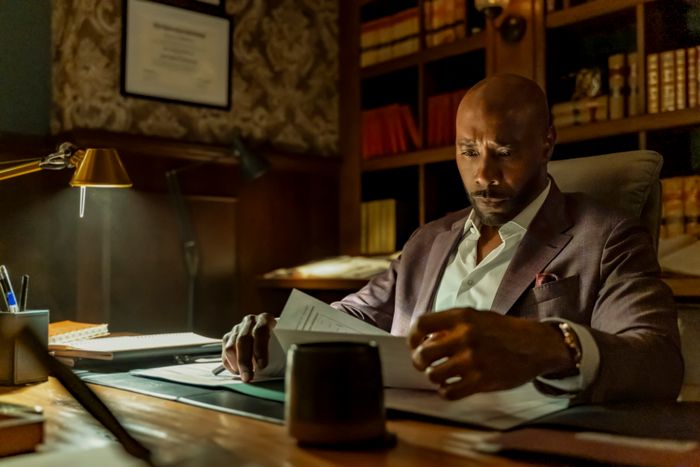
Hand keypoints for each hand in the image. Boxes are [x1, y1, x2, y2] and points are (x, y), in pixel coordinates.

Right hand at [221, 313, 276, 381]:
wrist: (271, 333)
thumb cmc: (278, 341)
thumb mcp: (282, 341)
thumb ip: (278, 350)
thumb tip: (274, 367)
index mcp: (265, 319)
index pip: (260, 332)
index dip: (260, 349)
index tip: (262, 366)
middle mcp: (250, 321)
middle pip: (243, 340)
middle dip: (245, 361)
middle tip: (248, 377)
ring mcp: (237, 328)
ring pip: (231, 347)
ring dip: (236, 365)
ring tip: (244, 376)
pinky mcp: (228, 337)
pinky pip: (225, 352)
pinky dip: (230, 364)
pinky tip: (238, 371)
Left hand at [408, 308, 571, 399]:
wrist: (535, 344)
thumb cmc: (503, 330)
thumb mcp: (476, 317)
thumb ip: (451, 325)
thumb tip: (425, 339)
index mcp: (461, 317)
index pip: (421, 324)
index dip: (413, 337)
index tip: (415, 344)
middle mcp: (464, 336)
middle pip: (423, 353)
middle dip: (420, 361)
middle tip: (425, 364)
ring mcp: (473, 359)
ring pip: (434, 375)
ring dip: (435, 377)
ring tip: (442, 375)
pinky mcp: (482, 380)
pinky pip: (450, 392)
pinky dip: (446, 391)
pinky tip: (451, 386)